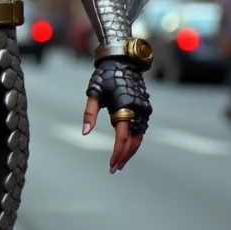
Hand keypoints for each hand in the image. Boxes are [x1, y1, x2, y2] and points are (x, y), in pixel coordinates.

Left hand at [81, 58, 151, 173]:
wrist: (123, 60)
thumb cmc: (105, 75)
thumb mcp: (93, 92)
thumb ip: (89, 113)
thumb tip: (85, 133)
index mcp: (125, 107)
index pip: (122, 138)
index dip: (116, 154)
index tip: (110, 166)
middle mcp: (138, 110)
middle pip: (133, 142)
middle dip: (124, 157)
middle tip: (114, 169)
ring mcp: (144, 110)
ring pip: (139, 137)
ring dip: (130, 150)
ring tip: (119, 162)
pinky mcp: (145, 108)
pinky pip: (141, 129)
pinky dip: (134, 140)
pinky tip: (126, 146)